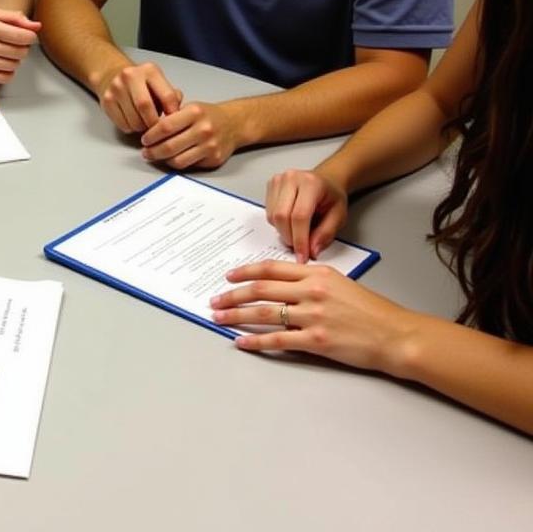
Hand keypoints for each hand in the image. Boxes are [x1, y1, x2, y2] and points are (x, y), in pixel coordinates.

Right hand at [0, 10, 40, 82]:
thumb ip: (16, 18)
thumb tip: (36, 26)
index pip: (23, 37)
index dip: (30, 37)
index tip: (27, 37)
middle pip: (20, 52)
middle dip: (23, 49)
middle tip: (16, 45)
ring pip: (14, 65)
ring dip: (15, 60)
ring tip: (7, 54)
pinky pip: (4, 78)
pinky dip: (8, 72)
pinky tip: (3, 64)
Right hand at [95, 62, 182, 132]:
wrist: (111, 74)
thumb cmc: (140, 82)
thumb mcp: (158, 82)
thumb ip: (171, 95)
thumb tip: (178, 113)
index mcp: (149, 70)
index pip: (167, 95)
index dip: (173, 113)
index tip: (174, 121)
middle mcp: (130, 76)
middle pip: (146, 107)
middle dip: (154, 123)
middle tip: (158, 129)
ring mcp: (116, 88)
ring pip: (134, 119)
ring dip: (142, 128)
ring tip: (145, 123)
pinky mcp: (106, 101)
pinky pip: (123, 124)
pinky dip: (131, 128)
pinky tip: (133, 121)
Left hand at [140, 100, 242, 168]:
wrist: (234, 124)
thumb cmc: (208, 115)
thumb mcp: (190, 106)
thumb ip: (171, 115)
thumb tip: (148, 128)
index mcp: (195, 112)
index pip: (166, 126)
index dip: (151, 135)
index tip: (144, 139)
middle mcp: (203, 129)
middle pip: (170, 146)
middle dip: (153, 151)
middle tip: (146, 151)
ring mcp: (210, 146)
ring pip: (178, 160)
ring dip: (163, 160)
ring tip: (156, 156)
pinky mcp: (213, 159)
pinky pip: (188, 166)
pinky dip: (176, 164)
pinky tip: (171, 159)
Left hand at [209, 259, 417, 372]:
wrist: (394, 334)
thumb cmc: (371, 310)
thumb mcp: (340, 283)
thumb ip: (310, 280)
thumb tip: (283, 283)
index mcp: (316, 273)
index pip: (270, 268)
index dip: (245, 272)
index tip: (228, 276)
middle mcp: (311, 291)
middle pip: (261, 290)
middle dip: (233, 295)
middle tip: (216, 300)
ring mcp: (312, 316)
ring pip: (264, 313)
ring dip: (237, 316)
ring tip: (220, 318)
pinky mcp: (316, 340)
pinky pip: (277, 340)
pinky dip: (256, 341)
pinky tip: (241, 342)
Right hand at [266, 168, 347, 262]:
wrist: (325, 180)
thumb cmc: (332, 197)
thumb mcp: (339, 216)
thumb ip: (326, 234)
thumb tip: (311, 250)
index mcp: (311, 183)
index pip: (300, 216)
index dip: (300, 239)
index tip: (302, 256)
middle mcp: (291, 178)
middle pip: (282, 216)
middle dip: (290, 238)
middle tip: (300, 249)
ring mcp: (278, 180)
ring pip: (273, 216)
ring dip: (284, 232)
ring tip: (298, 233)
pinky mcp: (270, 186)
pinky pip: (268, 214)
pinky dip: (278, 225)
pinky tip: (290, 222)